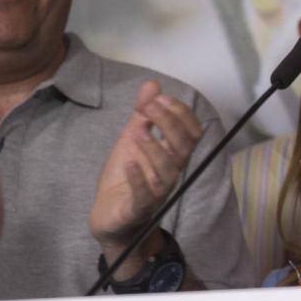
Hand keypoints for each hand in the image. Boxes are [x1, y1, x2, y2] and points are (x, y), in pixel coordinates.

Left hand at [90, 81, 204, 252]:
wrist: (109, 216)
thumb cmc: (126, 177)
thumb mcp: (132, 139)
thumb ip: (143, 115)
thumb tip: (152, 84)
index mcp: (172, 155)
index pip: (191, 132)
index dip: (180, 113)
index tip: (160, 98)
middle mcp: (170, 173)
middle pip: (184, 148)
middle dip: (169, 124)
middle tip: (148, 107)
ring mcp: (156, 192)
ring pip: (167, 172)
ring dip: (154, 149)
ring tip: (138, 131)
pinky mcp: (138, 209)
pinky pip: (145, 196)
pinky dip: (139, 179)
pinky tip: (131, 163)